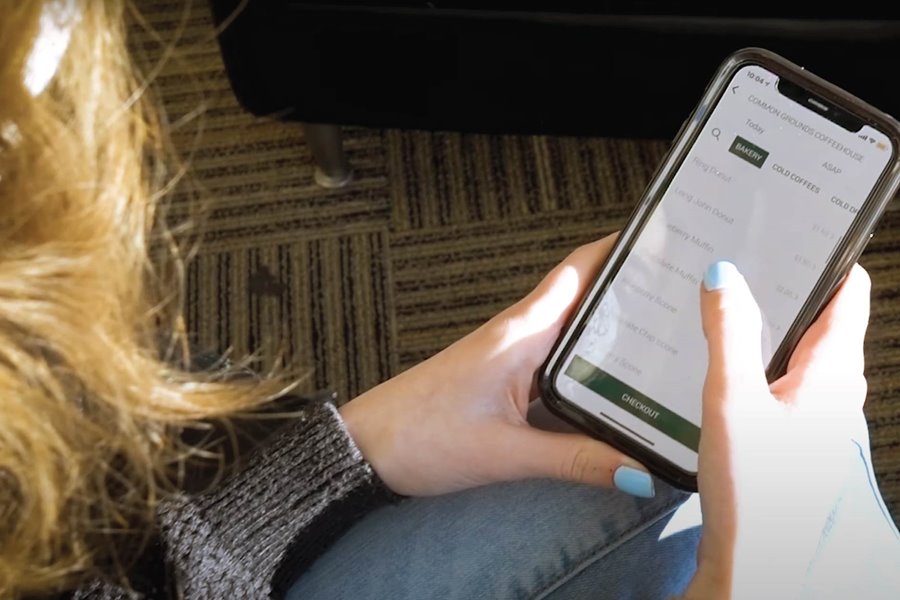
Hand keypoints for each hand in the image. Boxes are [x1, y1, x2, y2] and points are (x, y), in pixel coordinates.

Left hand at [339, 233, 652, 496]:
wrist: (368, 448)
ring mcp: (512, 355)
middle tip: (688, 296)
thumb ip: (575, 460)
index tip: (666, 238)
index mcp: (521, 333)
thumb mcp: (505, 454)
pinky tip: (616, 386)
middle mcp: (519, 334)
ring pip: (573, 331)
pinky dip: (589, 364)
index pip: (578, 271)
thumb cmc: (421, 437)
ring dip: (614, 330)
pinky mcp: (504, 378)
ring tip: (671, 339)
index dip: (621, 248)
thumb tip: (640, 470)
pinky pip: (557, 362)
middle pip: (585, 297)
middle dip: (634, 290)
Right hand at [684, 261, 869, 598]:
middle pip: (821, 320)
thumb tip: (723, 274)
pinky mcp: (793, 438)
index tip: (796, 230)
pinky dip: (758, 360)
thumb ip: (729, 333)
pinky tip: (722, 364)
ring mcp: (816, 417)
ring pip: (799, 352)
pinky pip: (781, 381)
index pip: (847, 294)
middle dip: (789, 287)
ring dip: (770, 325)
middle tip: (747, 259)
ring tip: (727, 303)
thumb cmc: (758, 492)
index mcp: (832, 374)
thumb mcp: (733, 400)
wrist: (758, 563)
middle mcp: (834, 393)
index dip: (826, 257)